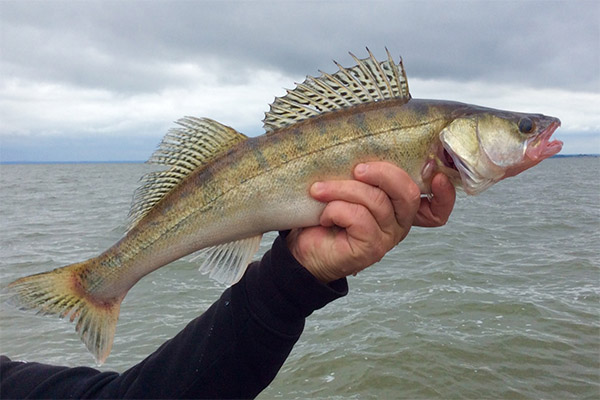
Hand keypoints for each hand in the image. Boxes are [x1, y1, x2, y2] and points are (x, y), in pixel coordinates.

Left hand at [286, 162, 454, 282]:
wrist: (302, 249)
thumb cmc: (324, 213)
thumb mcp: (348, 186)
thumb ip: (364, 173)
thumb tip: (364, 140)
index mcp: (399, 207)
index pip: (437, 207)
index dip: (444, 193)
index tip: (435, 173)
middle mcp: (398, 223)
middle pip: (407, 193)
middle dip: (381, 173)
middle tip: (356, 169)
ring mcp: (386, 238)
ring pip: (376, 201)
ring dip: (343, 189)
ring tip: (320, 191)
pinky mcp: (370, 249)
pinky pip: (358, 217)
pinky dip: (336, 209)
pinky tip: (324, 215)